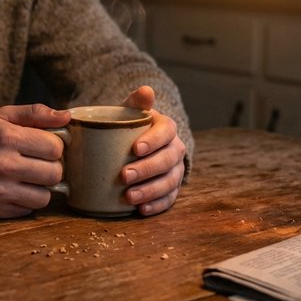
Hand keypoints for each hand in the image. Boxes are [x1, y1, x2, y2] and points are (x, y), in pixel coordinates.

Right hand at [0, 104, 67, 217]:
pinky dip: (26, 200)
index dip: (54, 146)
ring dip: (41, 187)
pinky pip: (29, 209)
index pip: (55, 148)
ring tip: (28, 177)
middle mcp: (2, 164)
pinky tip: (14, 188)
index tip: (44, 146)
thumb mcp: (1, 117)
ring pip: (45, 196)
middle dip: (51, 167)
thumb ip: (35, 114)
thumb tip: (67, 116)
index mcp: (6, 137)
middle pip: (55, 173)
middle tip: (38, 162)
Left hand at [121, 86, 186, 215]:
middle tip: (125, 175)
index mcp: (166, 128)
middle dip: (147, 169)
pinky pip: (169, 199)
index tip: (134, 148)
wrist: (135, 142)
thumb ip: (136, 102)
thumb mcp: (130, 111)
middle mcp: (175, 149)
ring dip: (150, 191)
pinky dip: (157, 205)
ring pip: (169, 182)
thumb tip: (146, 91)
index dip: (153, 141)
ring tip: (130, 197)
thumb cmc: (130, 126)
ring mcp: (175, 170)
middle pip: (167, 160)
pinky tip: (141, 210)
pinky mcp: (171, 188)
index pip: (166, 132)